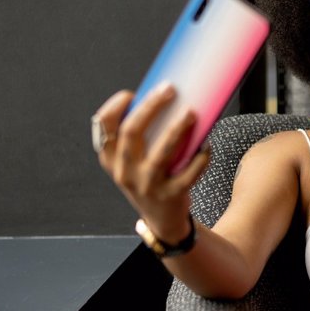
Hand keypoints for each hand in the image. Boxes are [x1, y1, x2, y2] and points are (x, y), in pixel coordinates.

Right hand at [92, 83, 210, 242]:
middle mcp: (125, 172)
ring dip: (177, 130)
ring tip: (190, 113)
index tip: (132, 93)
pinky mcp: (171, 196)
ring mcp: (147, 185)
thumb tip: (161, 99)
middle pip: (131, 132)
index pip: (103, 126)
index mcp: (111, 159)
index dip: (115, 106)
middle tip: (169, 90)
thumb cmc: (150, 181)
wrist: (162, 220)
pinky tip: (206, 146)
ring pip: (160, 153)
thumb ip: (139, 137)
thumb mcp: (133, 162)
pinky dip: (199, 159)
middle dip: (150, 106)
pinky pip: (188, 175)